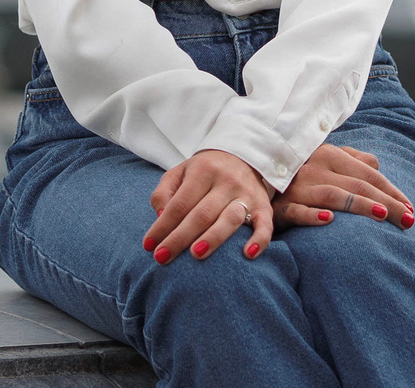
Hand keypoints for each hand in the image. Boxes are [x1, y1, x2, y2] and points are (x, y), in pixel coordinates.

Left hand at [146, 149, 276, 262]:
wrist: (243, 156)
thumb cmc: (205, 172)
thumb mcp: (180, 172)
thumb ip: (164, 192)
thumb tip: (160, 217)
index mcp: (203, 171)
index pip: (179, 203)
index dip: (162, 225)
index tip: (149, 246)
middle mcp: (226, 181)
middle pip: (201, 214)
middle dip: (179, 238)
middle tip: (162, 258)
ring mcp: (246, 194)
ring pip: (229, 218)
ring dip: (213, 238)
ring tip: (195, 255)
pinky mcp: (263, 206)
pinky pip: (265, 225)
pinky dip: (259, 240)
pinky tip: (248, 255)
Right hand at [269, 142, 414, 230]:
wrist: (250, 175)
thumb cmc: (294, 170)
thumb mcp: (322, 159)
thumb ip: (350, 159)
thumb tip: (376, 164)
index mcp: (328, 155)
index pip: (367, 174)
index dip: (391, 190)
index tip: (410, 207)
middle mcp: (314, 168)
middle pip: (358, 185)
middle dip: (387, 202)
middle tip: (409, 220)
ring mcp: (296, 187)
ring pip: (335, 195)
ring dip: (361, 206)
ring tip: (385, 217)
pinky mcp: (279, 206)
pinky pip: (298, 211)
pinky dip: (314, 215)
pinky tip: (331, 220)